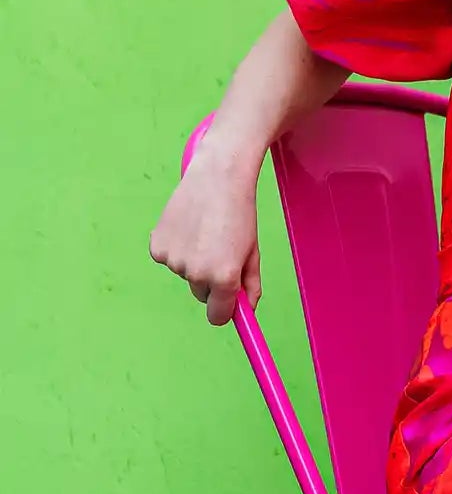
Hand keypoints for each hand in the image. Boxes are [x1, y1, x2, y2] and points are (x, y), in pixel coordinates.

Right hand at [149, 138, 263, 325]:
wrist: (218, 177)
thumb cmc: (240, 213)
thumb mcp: (253, 251)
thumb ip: (250, 285)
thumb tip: (246, 309)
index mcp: (223, 277)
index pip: (218, 317)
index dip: (225, 309)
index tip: (228, 301)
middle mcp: (196, 274)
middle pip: (202, 294)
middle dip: (211, 280)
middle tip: (220, 248)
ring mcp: (174, 261)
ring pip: (186, 274)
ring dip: (194, 260)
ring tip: (205, 230)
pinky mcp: (157, 247)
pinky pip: (169, 258)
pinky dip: (177, 248)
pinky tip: (187, 226)